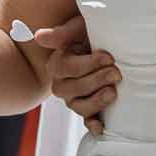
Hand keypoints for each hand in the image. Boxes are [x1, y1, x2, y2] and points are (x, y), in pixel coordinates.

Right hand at [34, 18, 120, 135]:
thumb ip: (62, 33)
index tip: (108, 57)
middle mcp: (62, 84)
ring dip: (96, 101)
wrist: (107, 45)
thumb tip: (39, 37)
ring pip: (79, 107)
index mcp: (57, 63)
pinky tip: (101, 128)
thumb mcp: (80, 28)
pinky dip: (93, 125)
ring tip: (113, 92)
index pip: (66, 68)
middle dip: (95, 81)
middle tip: (116, 73)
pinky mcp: (89, 109)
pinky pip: (87, 120)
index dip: (88, 64)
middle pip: (72, 90)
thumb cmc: (91, 34)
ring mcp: (74, 99)